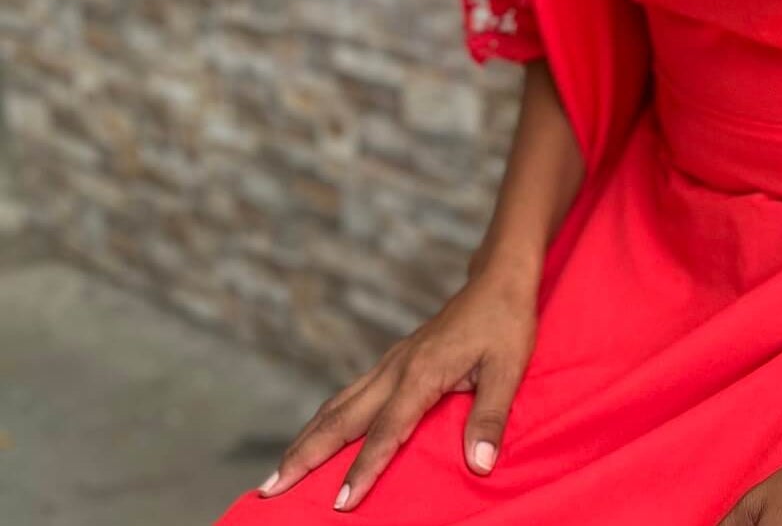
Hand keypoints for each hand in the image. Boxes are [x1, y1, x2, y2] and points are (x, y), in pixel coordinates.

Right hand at [256, 274, 537, 511]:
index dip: (364, 469)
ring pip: (340, 404)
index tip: (341, 504)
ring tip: (279, 471)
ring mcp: (392, 362)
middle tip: (270, 490)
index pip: (387, 431)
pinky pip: (352, 393)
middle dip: (305, 455)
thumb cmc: (506, 322)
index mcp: (422, 373)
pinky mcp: (396, 359)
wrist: (498, 279)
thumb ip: (491, 416)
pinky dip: (327, 418)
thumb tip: (480, 464)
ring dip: (307, 438)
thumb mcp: (509, 368)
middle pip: (343, 418)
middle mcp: (397, 368)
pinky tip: (319, 434)